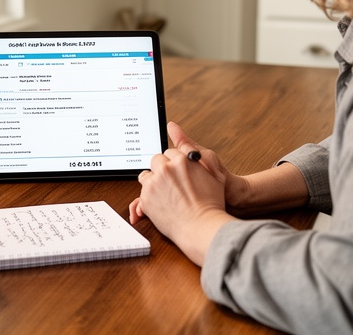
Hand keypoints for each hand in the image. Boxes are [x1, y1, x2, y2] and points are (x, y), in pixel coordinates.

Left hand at [130, 122, 236, 264]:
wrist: (203, 227)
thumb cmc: (210, 200)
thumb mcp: (209, 166)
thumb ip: (187, 144)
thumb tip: (171, 125)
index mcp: (182, 159)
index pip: (170, 152)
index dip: (176, 163)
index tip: (180, 173)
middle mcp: (165, 169)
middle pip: (156, 161)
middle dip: (163, 170)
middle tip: (174, 184)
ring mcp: (154, 184)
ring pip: (147, 175)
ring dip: (154, 181)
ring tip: (168, 194)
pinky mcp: (146, 200)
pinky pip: (142, 192)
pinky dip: (150, 196)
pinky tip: (163, 203)